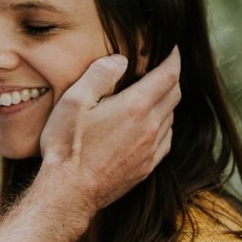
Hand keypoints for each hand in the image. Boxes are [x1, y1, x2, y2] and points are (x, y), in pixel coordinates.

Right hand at [38, 45, 180, 214]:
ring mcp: (151, 150)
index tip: (173, 48)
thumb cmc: (66, 145)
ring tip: (153, 93)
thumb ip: (100, 75)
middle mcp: (150, 128)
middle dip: (172, 76)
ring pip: (171, 117)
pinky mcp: (146, 167)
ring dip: (167, 101)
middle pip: (174, 95)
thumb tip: (121, 60)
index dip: (174, 58)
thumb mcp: (74, 101)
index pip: (168, 75)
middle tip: (163, 66)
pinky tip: (150, 125)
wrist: (69, 193)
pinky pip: (166, 140)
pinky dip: (163, 125)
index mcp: (135, 107)